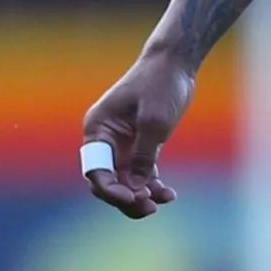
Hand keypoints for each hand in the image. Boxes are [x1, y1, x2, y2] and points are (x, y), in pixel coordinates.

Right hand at [82, 51, 194, 217]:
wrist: (175, 63)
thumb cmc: (160, 84)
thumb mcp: (153, 120)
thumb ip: (143, 155)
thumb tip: (136, 189)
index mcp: (98, 129)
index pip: (96, 170)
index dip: (111, 190)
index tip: (133, 199)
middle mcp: (106, 139)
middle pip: (108, 180)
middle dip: (125, 198)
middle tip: (149, 207)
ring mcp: (123, 144)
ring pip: (126, 181)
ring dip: (141, 196)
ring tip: (163, 200)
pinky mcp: (142, 145)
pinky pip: (142, 173)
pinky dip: (152, 185)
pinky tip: (169, 194)